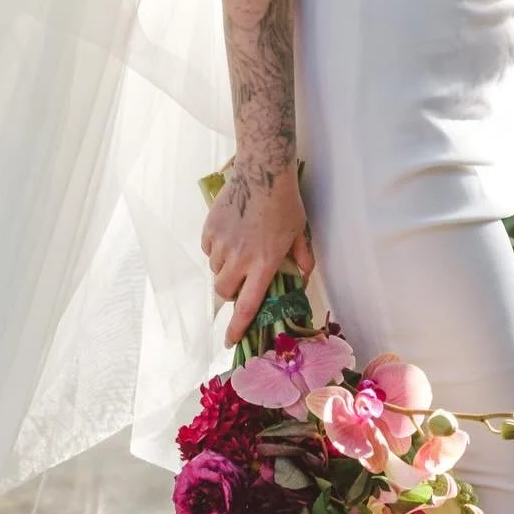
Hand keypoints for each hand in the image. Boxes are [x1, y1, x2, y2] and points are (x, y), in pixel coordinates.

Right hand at [202, 156, 315, 348]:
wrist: (263, 172)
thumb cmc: (286, 203)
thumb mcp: (299, 232)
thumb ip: (302, 257)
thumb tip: (305, 275)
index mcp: (264, 265)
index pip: (247, 306)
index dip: (237, 327)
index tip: (229, 340)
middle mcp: (240, 259)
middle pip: (224, 291)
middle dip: (230, 291)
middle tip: (241, 280)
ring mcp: (222, 244)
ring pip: (215, 269)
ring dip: (224, 268)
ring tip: (239, 250)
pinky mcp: (210, 229)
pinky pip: (208, 249)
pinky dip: (215, 249)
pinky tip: (229, 234)